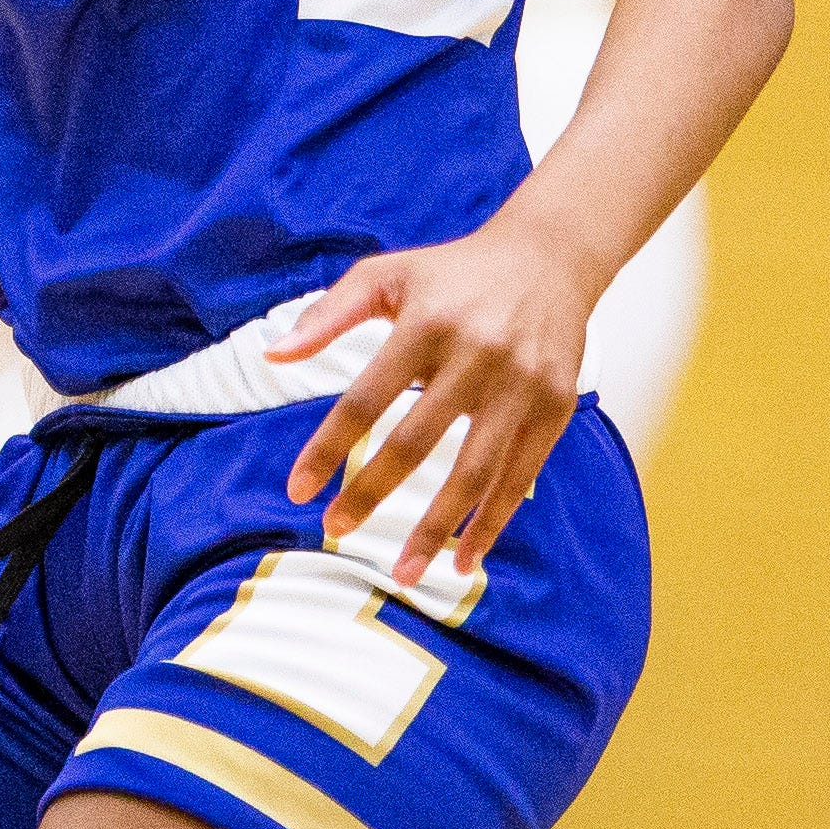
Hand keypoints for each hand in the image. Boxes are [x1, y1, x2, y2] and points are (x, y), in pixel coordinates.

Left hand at [267, 218, 602, 582]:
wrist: (550, 256)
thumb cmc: (453, 272)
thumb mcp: (387, 275)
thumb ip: (327, 314)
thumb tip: (273, 356)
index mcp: (425, 323)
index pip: (365, 398)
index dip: (327, 449)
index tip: (298, 491)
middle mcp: (476, 354)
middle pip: (415, 442)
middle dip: (372, 494)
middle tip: (336, 531)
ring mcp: (520, 384)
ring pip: (473, 472)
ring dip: (436, 528)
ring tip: (404, 572)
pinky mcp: (556, 406)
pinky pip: (519, 477)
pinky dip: (492, 523)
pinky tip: (464, 559)